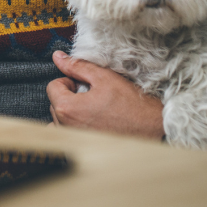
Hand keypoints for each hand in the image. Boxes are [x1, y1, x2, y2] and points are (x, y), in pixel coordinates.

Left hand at [46, 51, 164, 139]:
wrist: (154, 131)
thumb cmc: (130, 105)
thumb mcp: (103, 78)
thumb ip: (76, 66)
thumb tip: (57, 57)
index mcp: (66, 109)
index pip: (53, 87)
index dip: (69, 81)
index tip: (85, 85)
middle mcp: (65, 128)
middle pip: (56, 103)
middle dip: (71, 97)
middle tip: (94, 97)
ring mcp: (74, 141)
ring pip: (62, 119)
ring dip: (73, 112)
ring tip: (96, 111)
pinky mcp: (83, 150)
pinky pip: (69, 135)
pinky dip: (77, 127)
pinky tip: (96, 124)